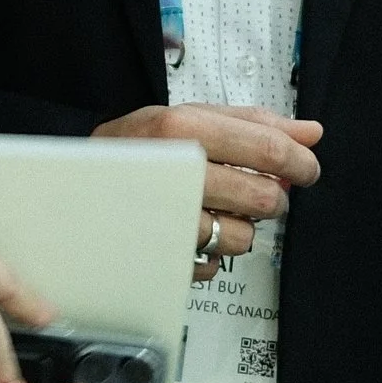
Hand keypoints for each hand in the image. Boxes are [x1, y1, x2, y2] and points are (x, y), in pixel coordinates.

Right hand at [93, 102, 322, 281]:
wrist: (71, 185)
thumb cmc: (136, 148)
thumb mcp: (187, 117)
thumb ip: (252, 123)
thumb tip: (311, 133)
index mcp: (183, 128)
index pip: (266, 148)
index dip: (299, 161)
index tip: (306, 169)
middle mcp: (177, 173)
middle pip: (263, 198)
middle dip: (271, 199)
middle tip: (260, 192)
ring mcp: (168, 220)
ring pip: (243, 238)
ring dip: (240, 228)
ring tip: (217, 211)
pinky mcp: (161, 257)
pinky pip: (214, 266)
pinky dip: (210, 253)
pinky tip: (193, 232)